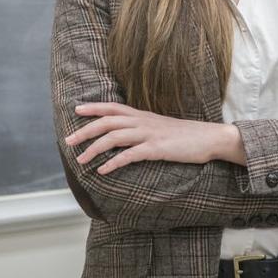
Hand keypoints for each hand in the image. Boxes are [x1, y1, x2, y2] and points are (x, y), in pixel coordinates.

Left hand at [64, 102, 225, 174]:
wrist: (209, 138)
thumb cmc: (185, 136)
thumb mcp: (160, 127)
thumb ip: (143, 128)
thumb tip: (126, 135)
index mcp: (142, 115)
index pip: (113, 107)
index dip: (94, 107)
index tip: (76, 109)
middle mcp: (143, 121)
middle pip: (107, 121)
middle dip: (85, 130)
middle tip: (68, 141)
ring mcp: (149, 134)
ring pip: (114, 137)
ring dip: (94, 148)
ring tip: (80, 160)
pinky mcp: (157, 149)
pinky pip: (130, 155)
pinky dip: (114, 162)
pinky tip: (103, 171)